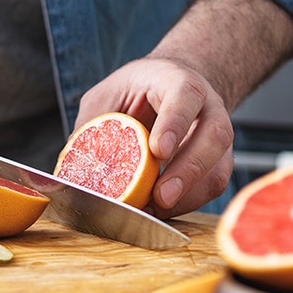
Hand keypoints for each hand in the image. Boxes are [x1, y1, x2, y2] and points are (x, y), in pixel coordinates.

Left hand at [73, 0, 292, 216]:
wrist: (172, 86)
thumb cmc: (138, 90)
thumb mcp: (108, 94)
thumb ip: (93, 124)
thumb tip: (73, 168)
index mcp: (179, 82)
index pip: (184, 98)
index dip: (173, 124)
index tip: (158, 150)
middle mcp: (208, 106)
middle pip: (213, 136)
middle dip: (187, 170)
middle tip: (160, 196)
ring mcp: (218, 135)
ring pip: (219, 167)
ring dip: (188, 195)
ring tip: (156, 210)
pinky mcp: (218, 161)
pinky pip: (212, 186)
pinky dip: (188, 203)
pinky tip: (161, 210)